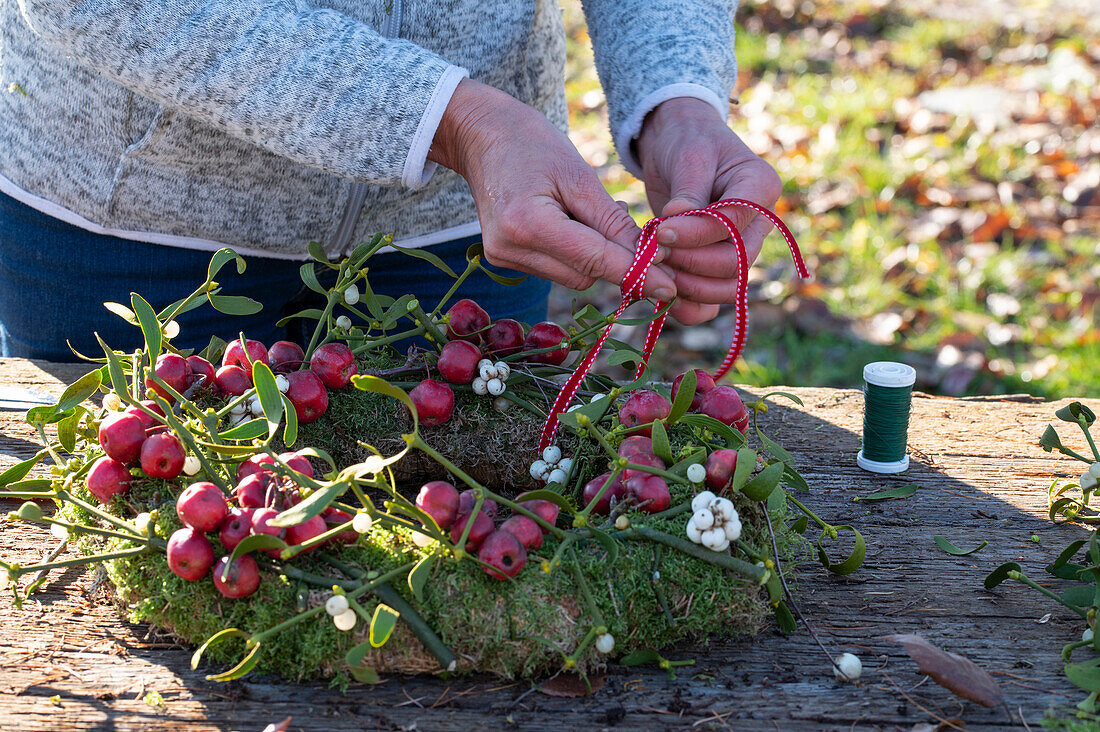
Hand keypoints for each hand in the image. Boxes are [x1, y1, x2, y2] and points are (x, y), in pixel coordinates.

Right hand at [428, 79, 677, 301]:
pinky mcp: (504, 260)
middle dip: (615, 260)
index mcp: (527, 225)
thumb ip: (613, 223)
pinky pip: (557, 268)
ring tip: (591, 212)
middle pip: (585, 275)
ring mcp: (503, 259)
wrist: (480, 136)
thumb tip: (652, 261)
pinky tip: (573, 222)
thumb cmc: (532, 144)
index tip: (670, 288)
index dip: (636, 274)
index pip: (594, 260)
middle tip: (633, 228)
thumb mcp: (579, 175)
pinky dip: (576, 253)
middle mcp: (510, 250)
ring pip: (573, 276)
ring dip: (595, 256)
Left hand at [635, 97, 781, 324]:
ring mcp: (742, 246)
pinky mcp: (719, 263)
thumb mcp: (688, 156)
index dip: (696, 234)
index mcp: (759, 187)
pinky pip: (714, 297)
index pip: (733, 224)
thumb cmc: (687, 141)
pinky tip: (664, 302)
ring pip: (727, 286)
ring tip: (655, 271)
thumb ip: (688, 191)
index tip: (660, 230)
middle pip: (735, 263)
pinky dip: (691, 305)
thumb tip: (677, 218)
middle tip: (654, 253)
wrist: (678, 144)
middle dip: (690, 263)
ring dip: (690, 288)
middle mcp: (758, 222)